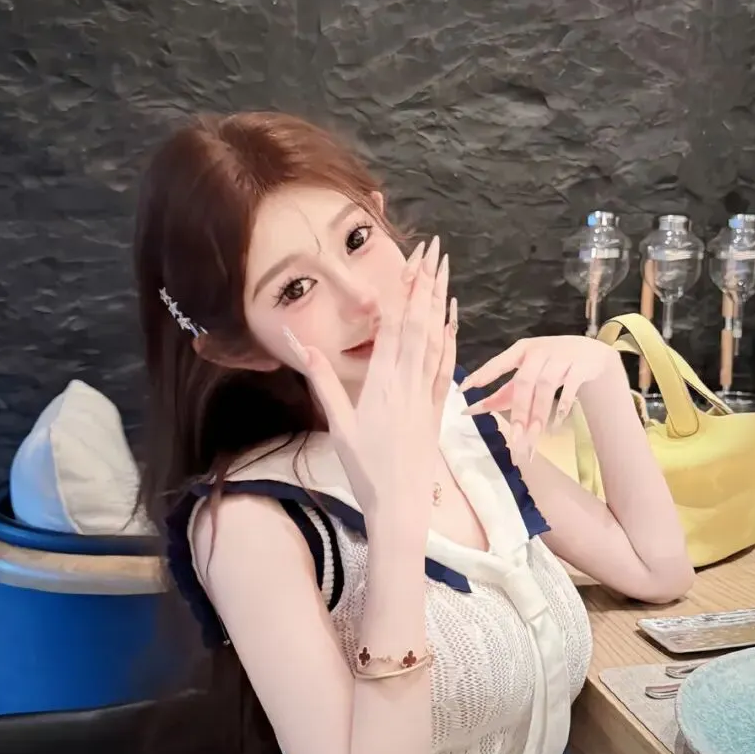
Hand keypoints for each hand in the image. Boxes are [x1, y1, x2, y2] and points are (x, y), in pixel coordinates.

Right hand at [283, 239, 456, 524]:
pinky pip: (446, 364)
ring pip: (437, 338)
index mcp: (382, 382)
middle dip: (426, 283)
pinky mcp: (437, 407)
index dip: (404, 290)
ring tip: (444, 270)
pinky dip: (450, 337)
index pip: (395, 325)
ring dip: (440, 301)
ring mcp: (427, 393)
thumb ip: (323, 380)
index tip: (411, 261)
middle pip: (420, 322)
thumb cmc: (364, 469)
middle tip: (433, 249)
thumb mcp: (337, 424)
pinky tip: (452, 318)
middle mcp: (409, 381)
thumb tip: (302, 345)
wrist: (401, 504)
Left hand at [461, 335, 624, 460]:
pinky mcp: (580, 366)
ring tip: (534, 436)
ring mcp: (561, 357)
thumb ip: (503, 392)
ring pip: (546, 387)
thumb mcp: (527, 373)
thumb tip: (472, 410)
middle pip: (525, 381)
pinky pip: (570, 387)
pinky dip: (562, 406)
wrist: (591, 352)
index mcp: (521, 350)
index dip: (482, 375)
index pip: (498, 363)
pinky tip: (556, 424)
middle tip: (515, 437)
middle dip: (519, 410)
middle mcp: (539, 351)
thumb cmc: (550, 364)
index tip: (464, 389)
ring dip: (539, 413)